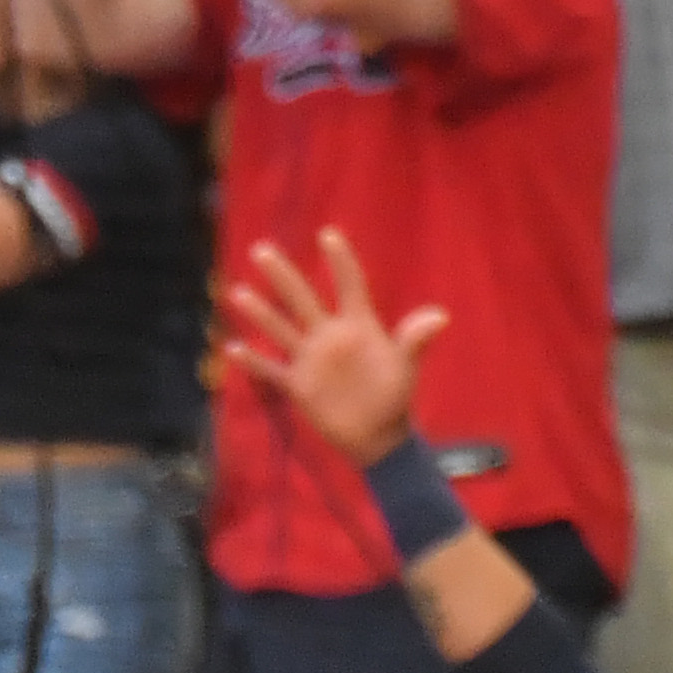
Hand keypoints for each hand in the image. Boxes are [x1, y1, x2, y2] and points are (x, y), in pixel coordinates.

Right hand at [217, 229, 446, 468]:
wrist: (379, 437)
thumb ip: (415, 340)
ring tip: (239, 292)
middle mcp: (329, 336)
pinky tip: (231, 347)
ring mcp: (311, 359)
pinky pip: (272, 370)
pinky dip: (253, 362)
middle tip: (262, 250)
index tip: (328, 235)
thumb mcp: (406, 366)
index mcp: (358, 325)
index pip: (348, 285)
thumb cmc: (395, 397)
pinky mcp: (299, 385)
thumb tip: (440, 317)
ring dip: (261, 313)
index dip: (340, 261)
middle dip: (283, 276)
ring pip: (281, 329)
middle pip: (302, 299)